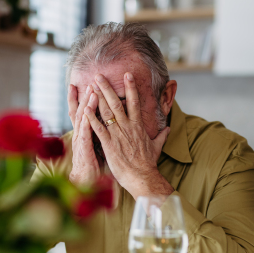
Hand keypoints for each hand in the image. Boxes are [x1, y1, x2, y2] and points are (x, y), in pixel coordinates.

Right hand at [68, 84, 100, 186]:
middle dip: (84, 96)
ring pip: (83, 119)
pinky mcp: (84, 149)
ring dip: (87, 104)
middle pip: (81, 111)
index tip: (79, 85)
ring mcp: (80, 141)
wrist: (83, 182)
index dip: (80, 98)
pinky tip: (88, 113)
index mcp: (83, 133)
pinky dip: (86, 122)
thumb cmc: (91, 165)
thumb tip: (103, 125)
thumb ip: (97, 134)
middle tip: (89, 82)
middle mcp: (79, 134)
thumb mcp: (94, 146)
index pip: (81, 112)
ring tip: (91, 91)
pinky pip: (85, 133)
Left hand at [84, 73, 172, 198]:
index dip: (130, 87)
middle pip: (116, 103)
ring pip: (107, 112)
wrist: (142, 177)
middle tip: (99, 75)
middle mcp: (127, 127)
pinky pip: (99, 129)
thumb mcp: (157, 147)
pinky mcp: (109, 145)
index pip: (134, 102)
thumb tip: (168, 129)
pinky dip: (92, 118)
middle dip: (108, 88)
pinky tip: (85, 109)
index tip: (127, 75)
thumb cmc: (148, 164)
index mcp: (138, 125)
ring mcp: (118, 135)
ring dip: (98, 98)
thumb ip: (161, 136)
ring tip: (91, 85)